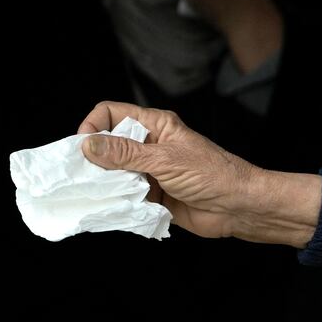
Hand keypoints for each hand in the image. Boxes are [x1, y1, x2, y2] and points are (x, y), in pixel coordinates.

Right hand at [76, 101, 321, 245]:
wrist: (238, 207)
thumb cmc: (212, 174)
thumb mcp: (165, 160)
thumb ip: (126, 153)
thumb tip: (87, 144)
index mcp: (155, 125)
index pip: (112, 113)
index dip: (93, 126)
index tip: (83, 148)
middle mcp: (149, 146)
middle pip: (107, 145)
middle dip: (92, 160)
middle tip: (83, 176)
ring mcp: (149, 171)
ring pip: (112, 173)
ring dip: (104, 183)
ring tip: (99, 193)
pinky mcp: (152, 195)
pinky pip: (124, 195)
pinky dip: (115, 201)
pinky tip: (112, 207)